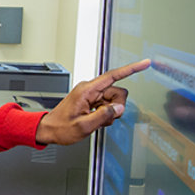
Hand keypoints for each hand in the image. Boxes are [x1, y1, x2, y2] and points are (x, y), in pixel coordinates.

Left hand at [35, 59, 149, 144]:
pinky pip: (107, 106)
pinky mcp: (92, 101)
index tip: (145, 63)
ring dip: (110, 113)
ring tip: (95, 120)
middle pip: (117, 92)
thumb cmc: (60, 127)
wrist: (49, 130)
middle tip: (104, 118)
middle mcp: (89, 89)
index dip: (131, 69)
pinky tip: (94, 120)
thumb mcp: (84, 126)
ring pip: (114, 101)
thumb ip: (104, 115)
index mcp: (86, 90)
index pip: (113, 76)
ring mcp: (91, 95)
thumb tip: (119, 108)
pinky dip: (105, 115)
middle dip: (116, 107)